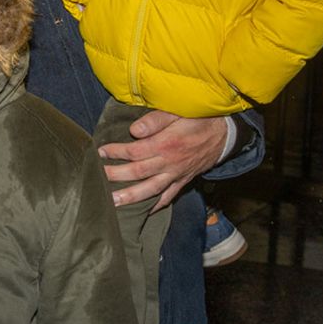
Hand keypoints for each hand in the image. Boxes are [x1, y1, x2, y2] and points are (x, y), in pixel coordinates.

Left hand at [100, 111, 227, 209]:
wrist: (225, 134)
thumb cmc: (198, 119)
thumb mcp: (178, 112)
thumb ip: (155, 120)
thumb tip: (134, 130)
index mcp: (167, 144)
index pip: (135, 151)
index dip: (116, 152)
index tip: (100, 152)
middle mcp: (170, 163)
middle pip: (138, 173)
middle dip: (115, 176)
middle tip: (97, 179)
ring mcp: (177, 175)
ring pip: (151, 190)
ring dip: (131, 198)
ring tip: (112, 203)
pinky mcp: (184, 181)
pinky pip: (169, 196)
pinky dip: (156, 205)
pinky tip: (143, 211)